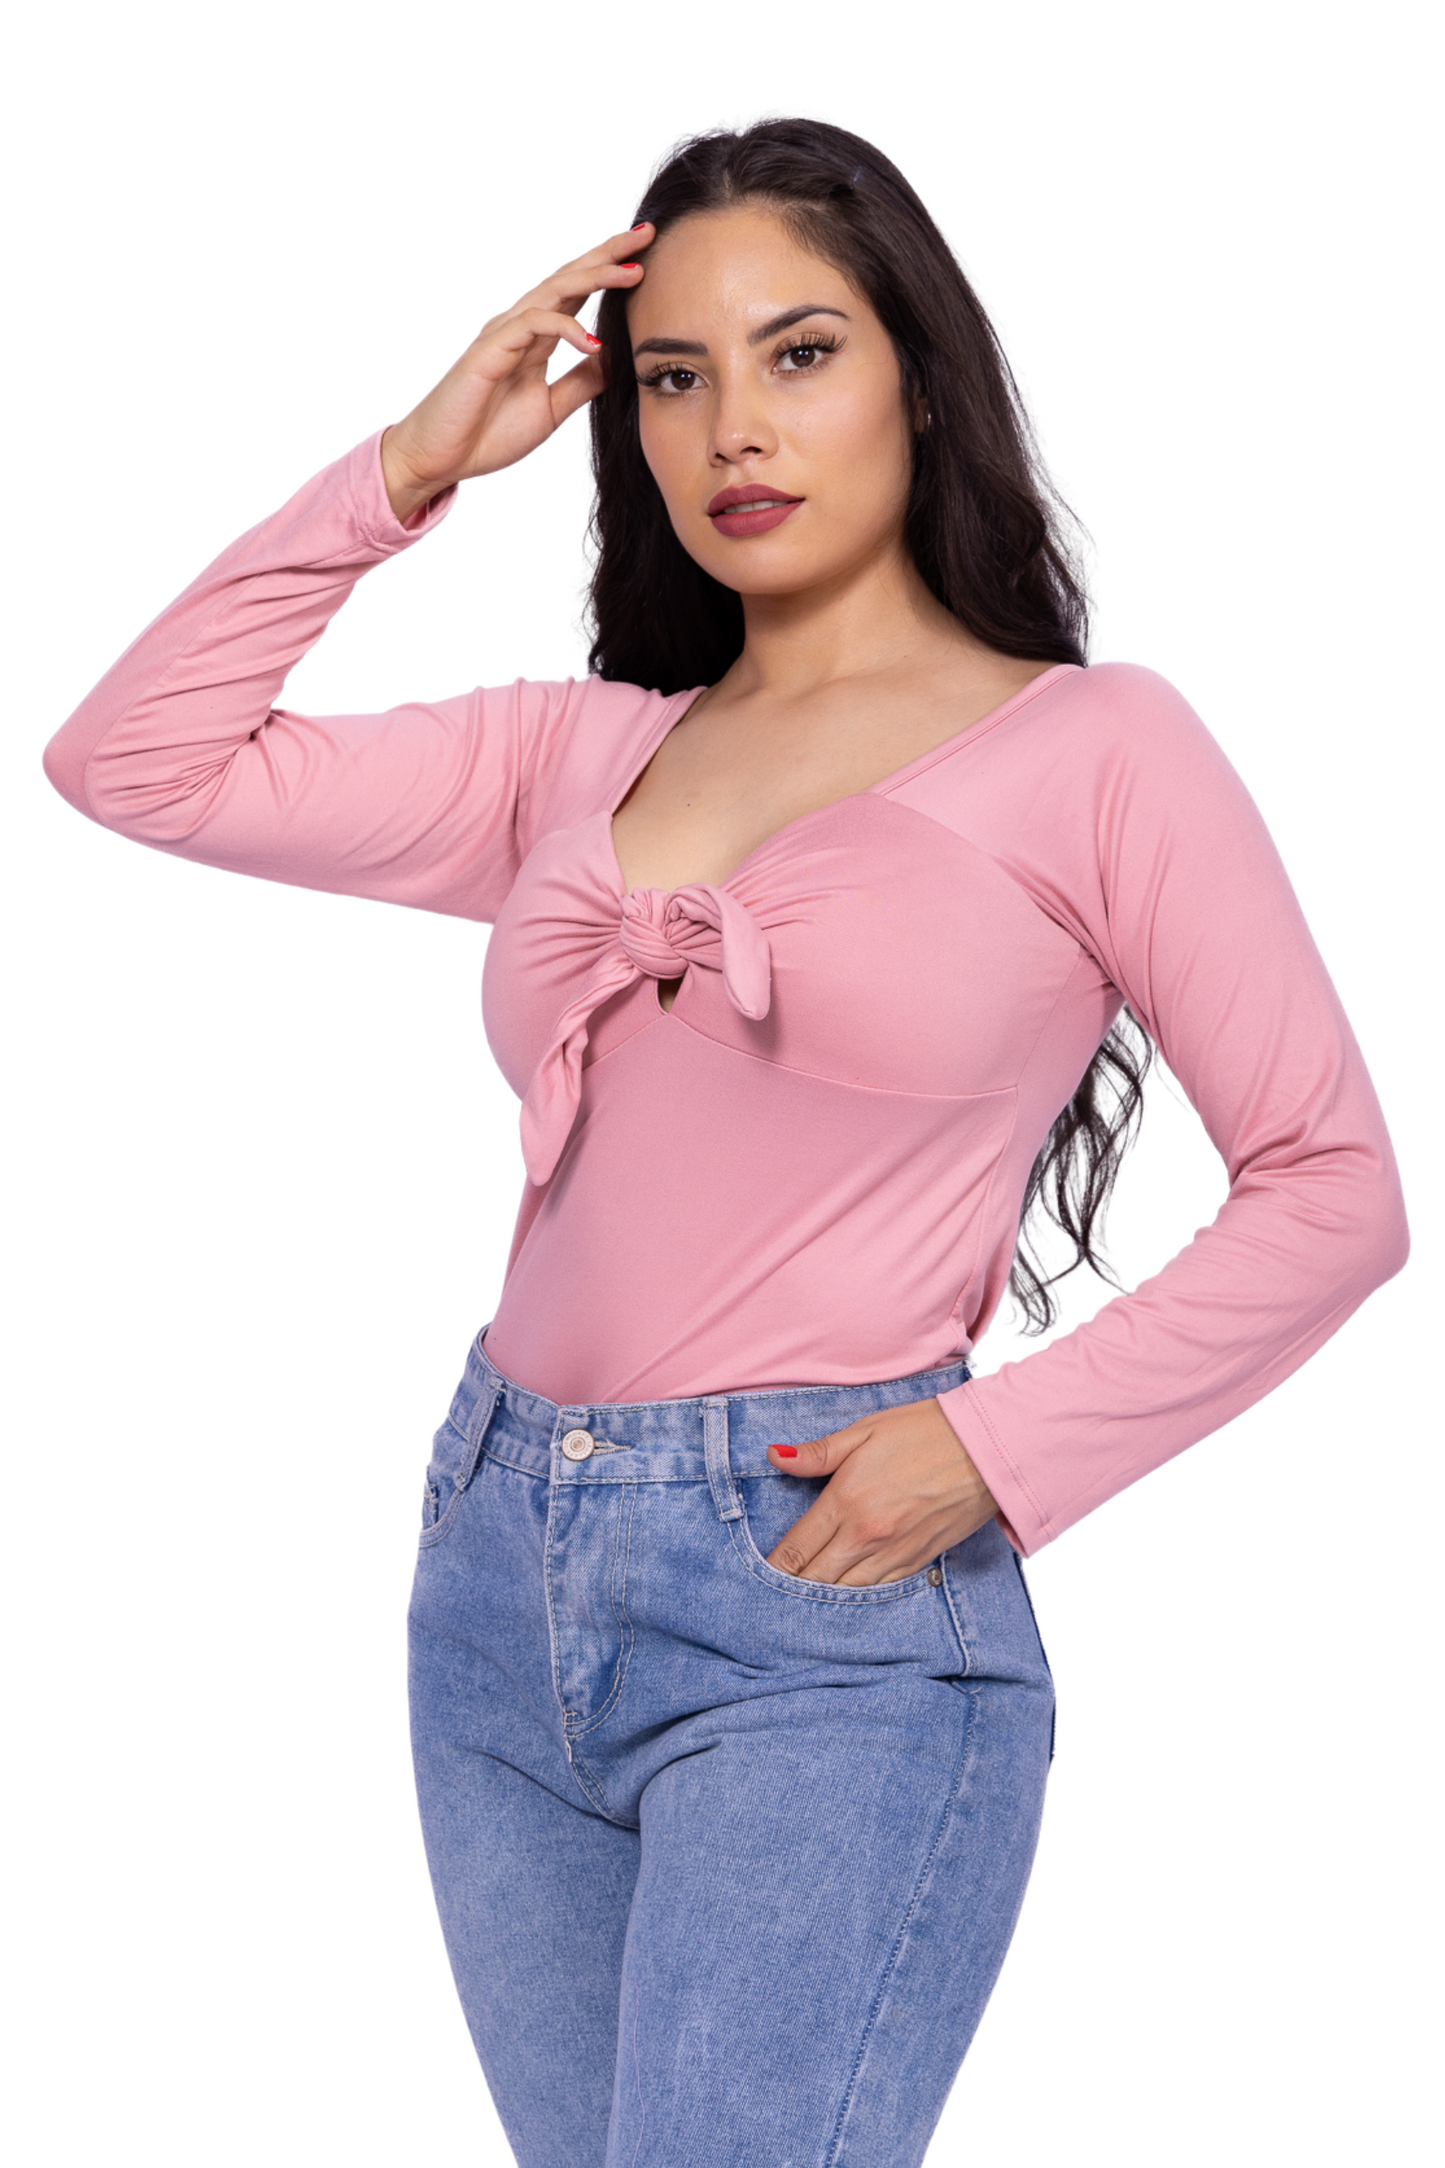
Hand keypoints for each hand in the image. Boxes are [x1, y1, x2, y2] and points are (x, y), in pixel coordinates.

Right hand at [379, 224, 653, 522]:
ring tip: (632, 273)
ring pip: (553, 292)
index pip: (578, 292)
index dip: (610, 270)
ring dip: (594, 279)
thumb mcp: (551, 408)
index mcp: (536, 336)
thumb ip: (582, 383)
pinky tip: (592, 340)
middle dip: (608, 254)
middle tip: (647, 234)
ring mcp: (503, 334)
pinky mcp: (489, 352)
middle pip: (569, 278)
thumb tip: (616, 360)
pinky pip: (532, 327)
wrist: (442, 458)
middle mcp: (520, 325)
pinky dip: (565, 329)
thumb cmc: (487, 433)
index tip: (648, 256)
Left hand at [764, 1397, 997, 1585]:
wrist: (986, 1451)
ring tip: (799, 1602)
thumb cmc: (925, 1432)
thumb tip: (774, 1456)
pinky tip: (844, 1594)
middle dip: (792, 1586)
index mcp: (847, 1500)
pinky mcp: (918, 1561)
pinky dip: (857, 1596)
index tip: (759, 1572)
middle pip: (815, 1578)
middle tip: (771, 1592)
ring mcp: (894, 1553)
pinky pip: (878, 1590)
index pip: (797, 1547)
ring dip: (821, 1596)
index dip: (774, 1564)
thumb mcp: (864, 1430)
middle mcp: (867, 1535)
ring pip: (845, 1591)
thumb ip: (817, 1453)